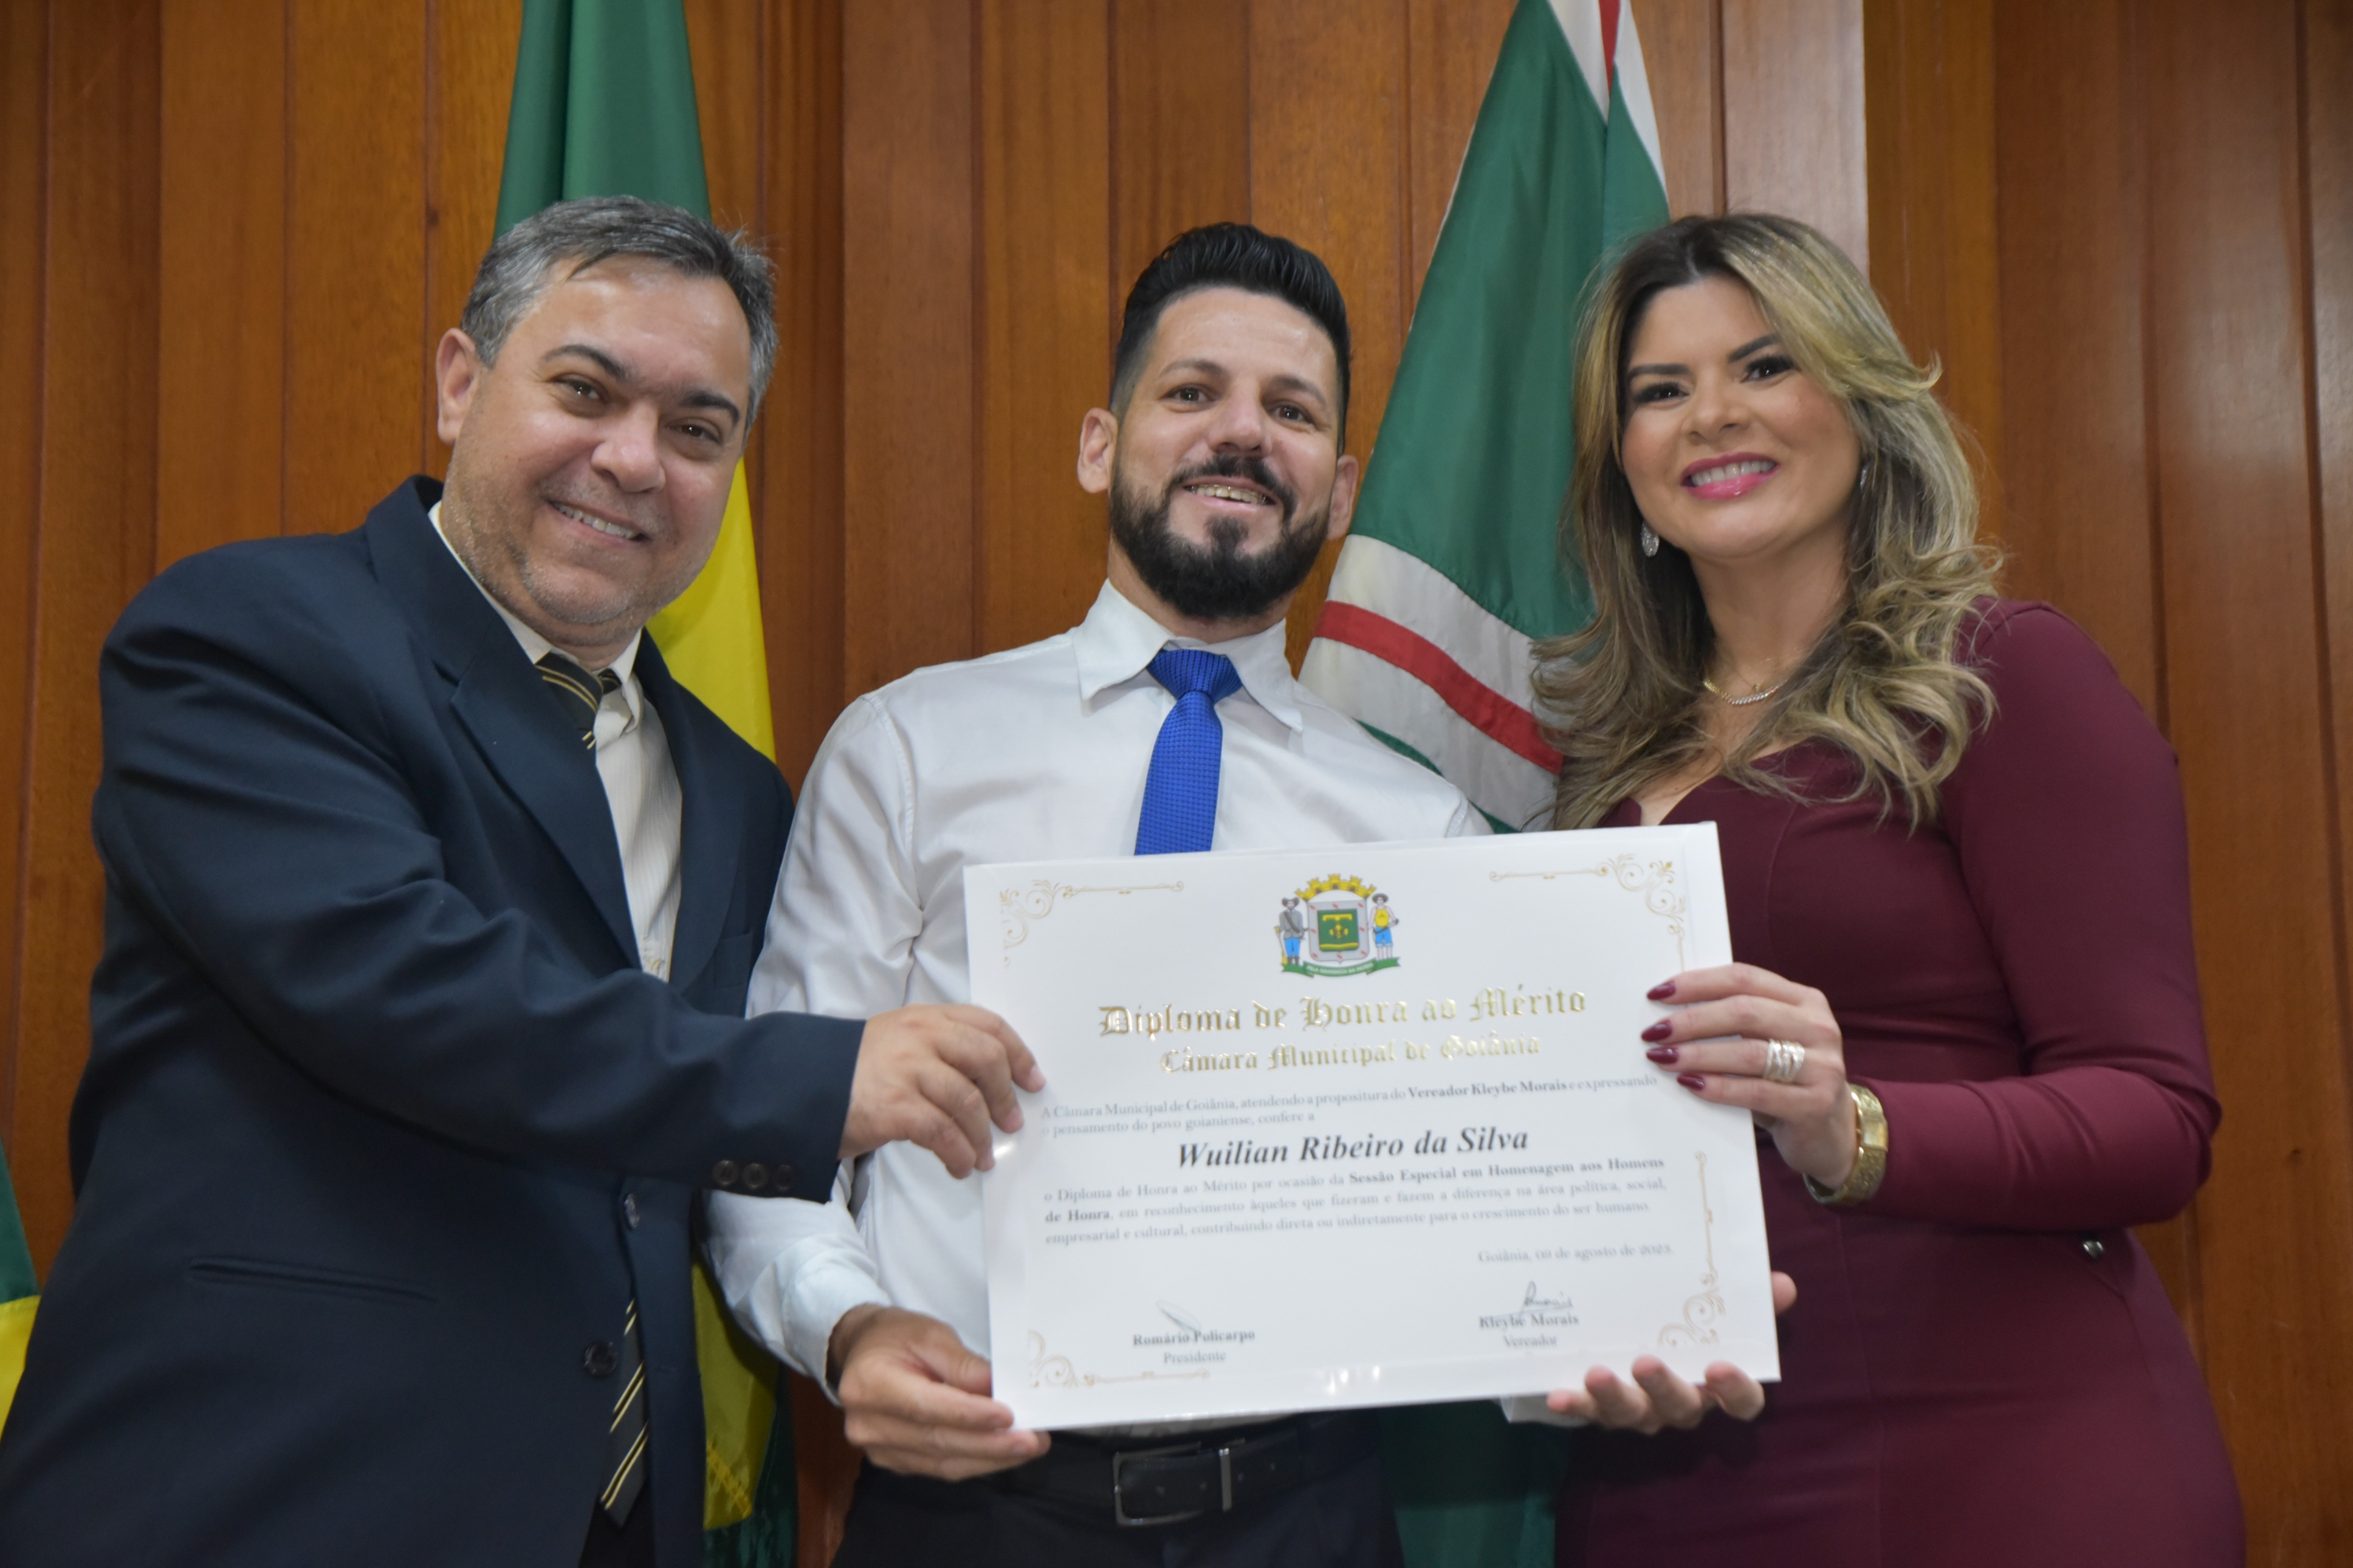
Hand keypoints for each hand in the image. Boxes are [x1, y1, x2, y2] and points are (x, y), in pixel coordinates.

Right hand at [829, 1304, 1050, 1479]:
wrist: (862, 1351)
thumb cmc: (896, 1337)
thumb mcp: (930, 1334)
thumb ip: (962, 1364)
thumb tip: (997, 1390)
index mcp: (869, 1384)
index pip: (927, 1407)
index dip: (970, 1415)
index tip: (1009, 1416)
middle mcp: (867, 1425)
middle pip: (938, 1441)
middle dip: (991, 1444)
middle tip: (1033, 1440)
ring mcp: (878, 1449)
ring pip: (943, 1462)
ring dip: (990, 1458)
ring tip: (1028, 1447)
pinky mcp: (893, 1462)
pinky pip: (940, 1468)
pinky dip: (975, 1461)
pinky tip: (1002, 1453)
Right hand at [840, 1004, 1044, 1177]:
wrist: (803, 1088)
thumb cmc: (857, 1071)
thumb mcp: (900, 1042)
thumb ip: (941, 1051)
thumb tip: (991, 1087)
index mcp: (926, 1017)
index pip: (987, 1025)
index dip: (1018, 1053)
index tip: (1032, 1080)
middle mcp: (920, 1036)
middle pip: (986, 1059)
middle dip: (1005, 1095)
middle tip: (1012, 1122)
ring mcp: (907, 1070)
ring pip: (967, 1102)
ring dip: (982, 1136)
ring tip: (983, 1157)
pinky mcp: (894, 1106)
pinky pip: (942, 1133)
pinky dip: (958, 1153)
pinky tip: (959, 1166)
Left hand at [1543, 1271, 1797, 1428]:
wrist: (1630, 1329)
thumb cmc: (1685, 1320)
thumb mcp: (1715, 1305)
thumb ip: (1748, 1296)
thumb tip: (1781, 1285)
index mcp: (1714, 1383)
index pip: (1741, 1401)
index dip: (1734, 1390)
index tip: (1719, 1366)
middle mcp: (1680, 1403)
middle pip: (1681, 1409)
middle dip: (1663, 1388)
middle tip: (1645, 1362)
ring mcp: (1640, 1409)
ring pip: (1632, 1414)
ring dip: (1615, 1397)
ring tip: (1597, 1372)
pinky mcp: (1600, 1407)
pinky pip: (1589, 1411)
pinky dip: (1575, 1404)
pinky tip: (1557, 1394)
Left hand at [1642, 964, 1857, 1188]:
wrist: (1830, 1135)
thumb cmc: (1785, 1082)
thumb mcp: (1768, 1043)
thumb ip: (1735, 1023)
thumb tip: (1667, 1013)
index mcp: (1804, 1001)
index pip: (1744, 978)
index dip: (1698, 983)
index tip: (1657, 994)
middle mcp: (1819, 1027)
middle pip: (1744, 1011)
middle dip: (1691, 1020)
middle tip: (1653, 1032)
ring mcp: (1822, 1066)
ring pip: (1749, 1052)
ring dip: (1698, 1054)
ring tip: (1662, 1058)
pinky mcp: (1815, 1104)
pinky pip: (1756, 1092)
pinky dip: (1718, 1087)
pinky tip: (1689, 1084)